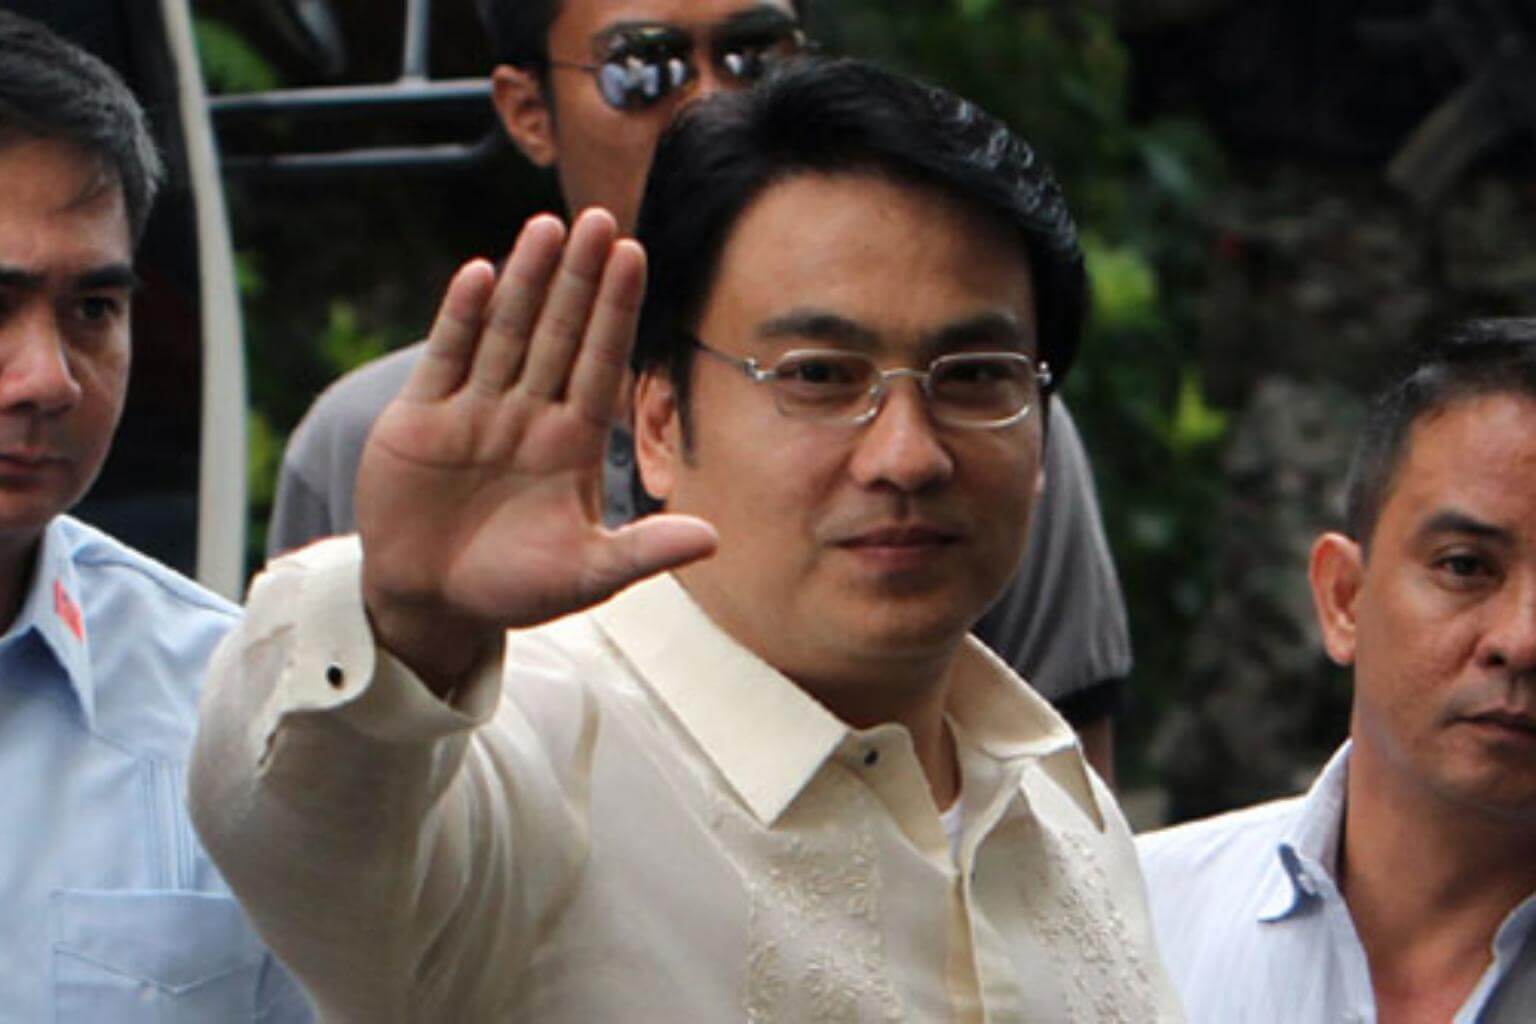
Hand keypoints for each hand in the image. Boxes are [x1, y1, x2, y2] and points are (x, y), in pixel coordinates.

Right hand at [355, 209, 716, 691]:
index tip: (636, 255)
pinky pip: (448, 358)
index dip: (617, 310)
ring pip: (506, 333)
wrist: (432, 602)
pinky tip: (480, 274)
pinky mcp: (421, 418)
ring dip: (525, 281)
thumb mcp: (586, 576)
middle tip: (599, 218)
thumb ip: (642, 552)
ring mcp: (475, 411)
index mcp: (573, 443)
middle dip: (579, 279)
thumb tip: (712, 540)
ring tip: (546, 227)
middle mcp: (529, 415)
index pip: (601, 362)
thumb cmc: (515, 588)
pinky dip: (462, 319)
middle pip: (558, 333)